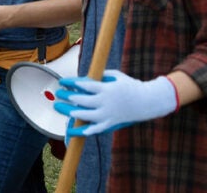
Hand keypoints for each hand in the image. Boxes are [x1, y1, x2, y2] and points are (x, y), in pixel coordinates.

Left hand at [54, 70, 177, 136]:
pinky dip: (84, 131)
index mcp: (106, 88)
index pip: (84, 85)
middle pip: (81, 100)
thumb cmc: (130, 86)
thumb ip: (100, 76)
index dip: (71, 83)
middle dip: (67, 97)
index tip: (61, 81)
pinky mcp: (111, 123)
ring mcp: (108, 114)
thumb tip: (84, 77)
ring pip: (85, 115)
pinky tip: (72, 131)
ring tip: (61, 109)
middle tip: (58, 94)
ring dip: (71, 113)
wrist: (148, 102)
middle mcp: (105, 102)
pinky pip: (95, 129)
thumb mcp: (116, 75)